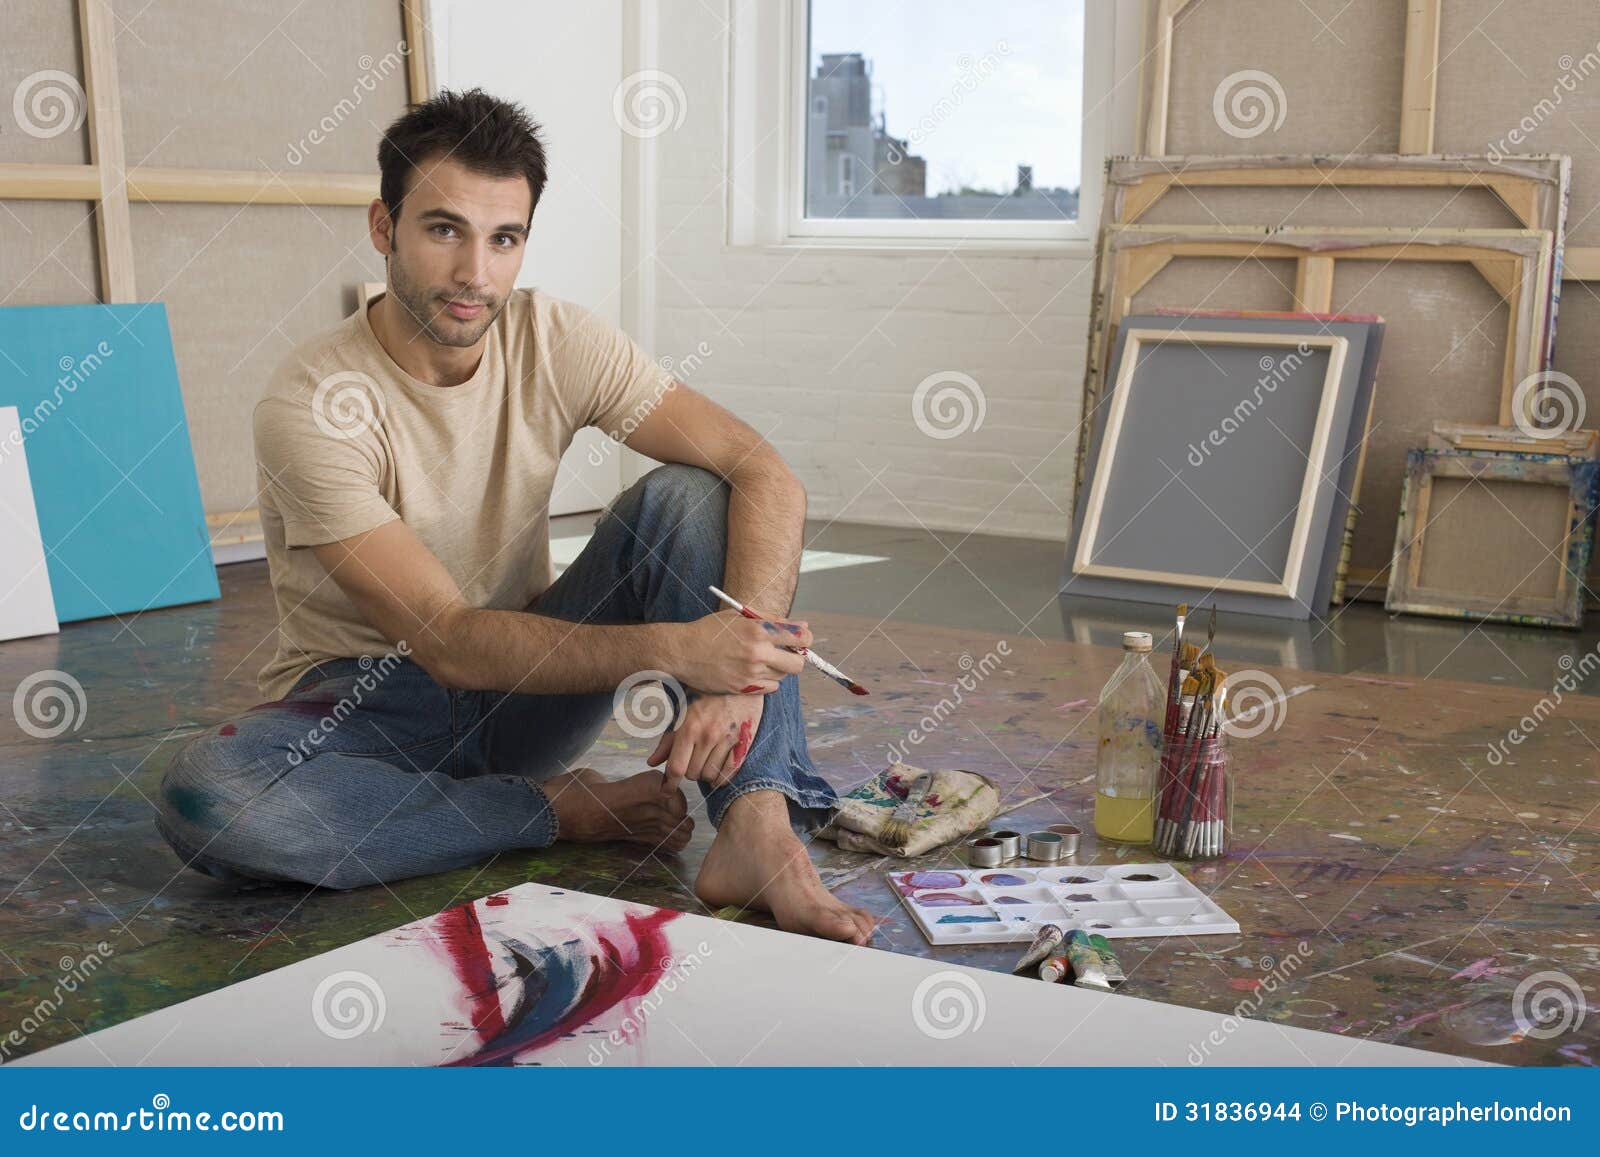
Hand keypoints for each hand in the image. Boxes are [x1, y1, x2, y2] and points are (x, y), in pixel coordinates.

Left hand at [648, 693, 763, 794]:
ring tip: (705, 761)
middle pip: (692, 774)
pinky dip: (721, 777)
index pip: (676, 768)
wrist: (739, 679)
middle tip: (691, 759)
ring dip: (704, 773)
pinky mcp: (744, 742)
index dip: (669, 784)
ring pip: (710, 775)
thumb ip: (668, 739)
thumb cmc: (706, 693)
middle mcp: (708, 735)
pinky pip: (730, 772)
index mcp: (689, 727)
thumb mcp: (682, 711)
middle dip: (688, 771)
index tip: (666, 792)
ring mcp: (727, 740)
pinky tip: (718, 771)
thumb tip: (652, 762)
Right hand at [667, 610, 810, 694]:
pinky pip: (771, 688)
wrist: (683, 651)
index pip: (800, 637)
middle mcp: (757, 653)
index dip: (806, 638)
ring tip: (764, 659)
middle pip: (798, 663)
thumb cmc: (710, 630)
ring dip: (779, 668)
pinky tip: (757, 671)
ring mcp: (751, 673)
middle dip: (797, 657)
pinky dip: (769, 681)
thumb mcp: (738, 615)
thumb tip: (800, 626)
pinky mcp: (743, 688)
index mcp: (758, 630)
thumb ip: (770, 619)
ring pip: (783, 675)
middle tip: (788, 652)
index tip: (802, 639)